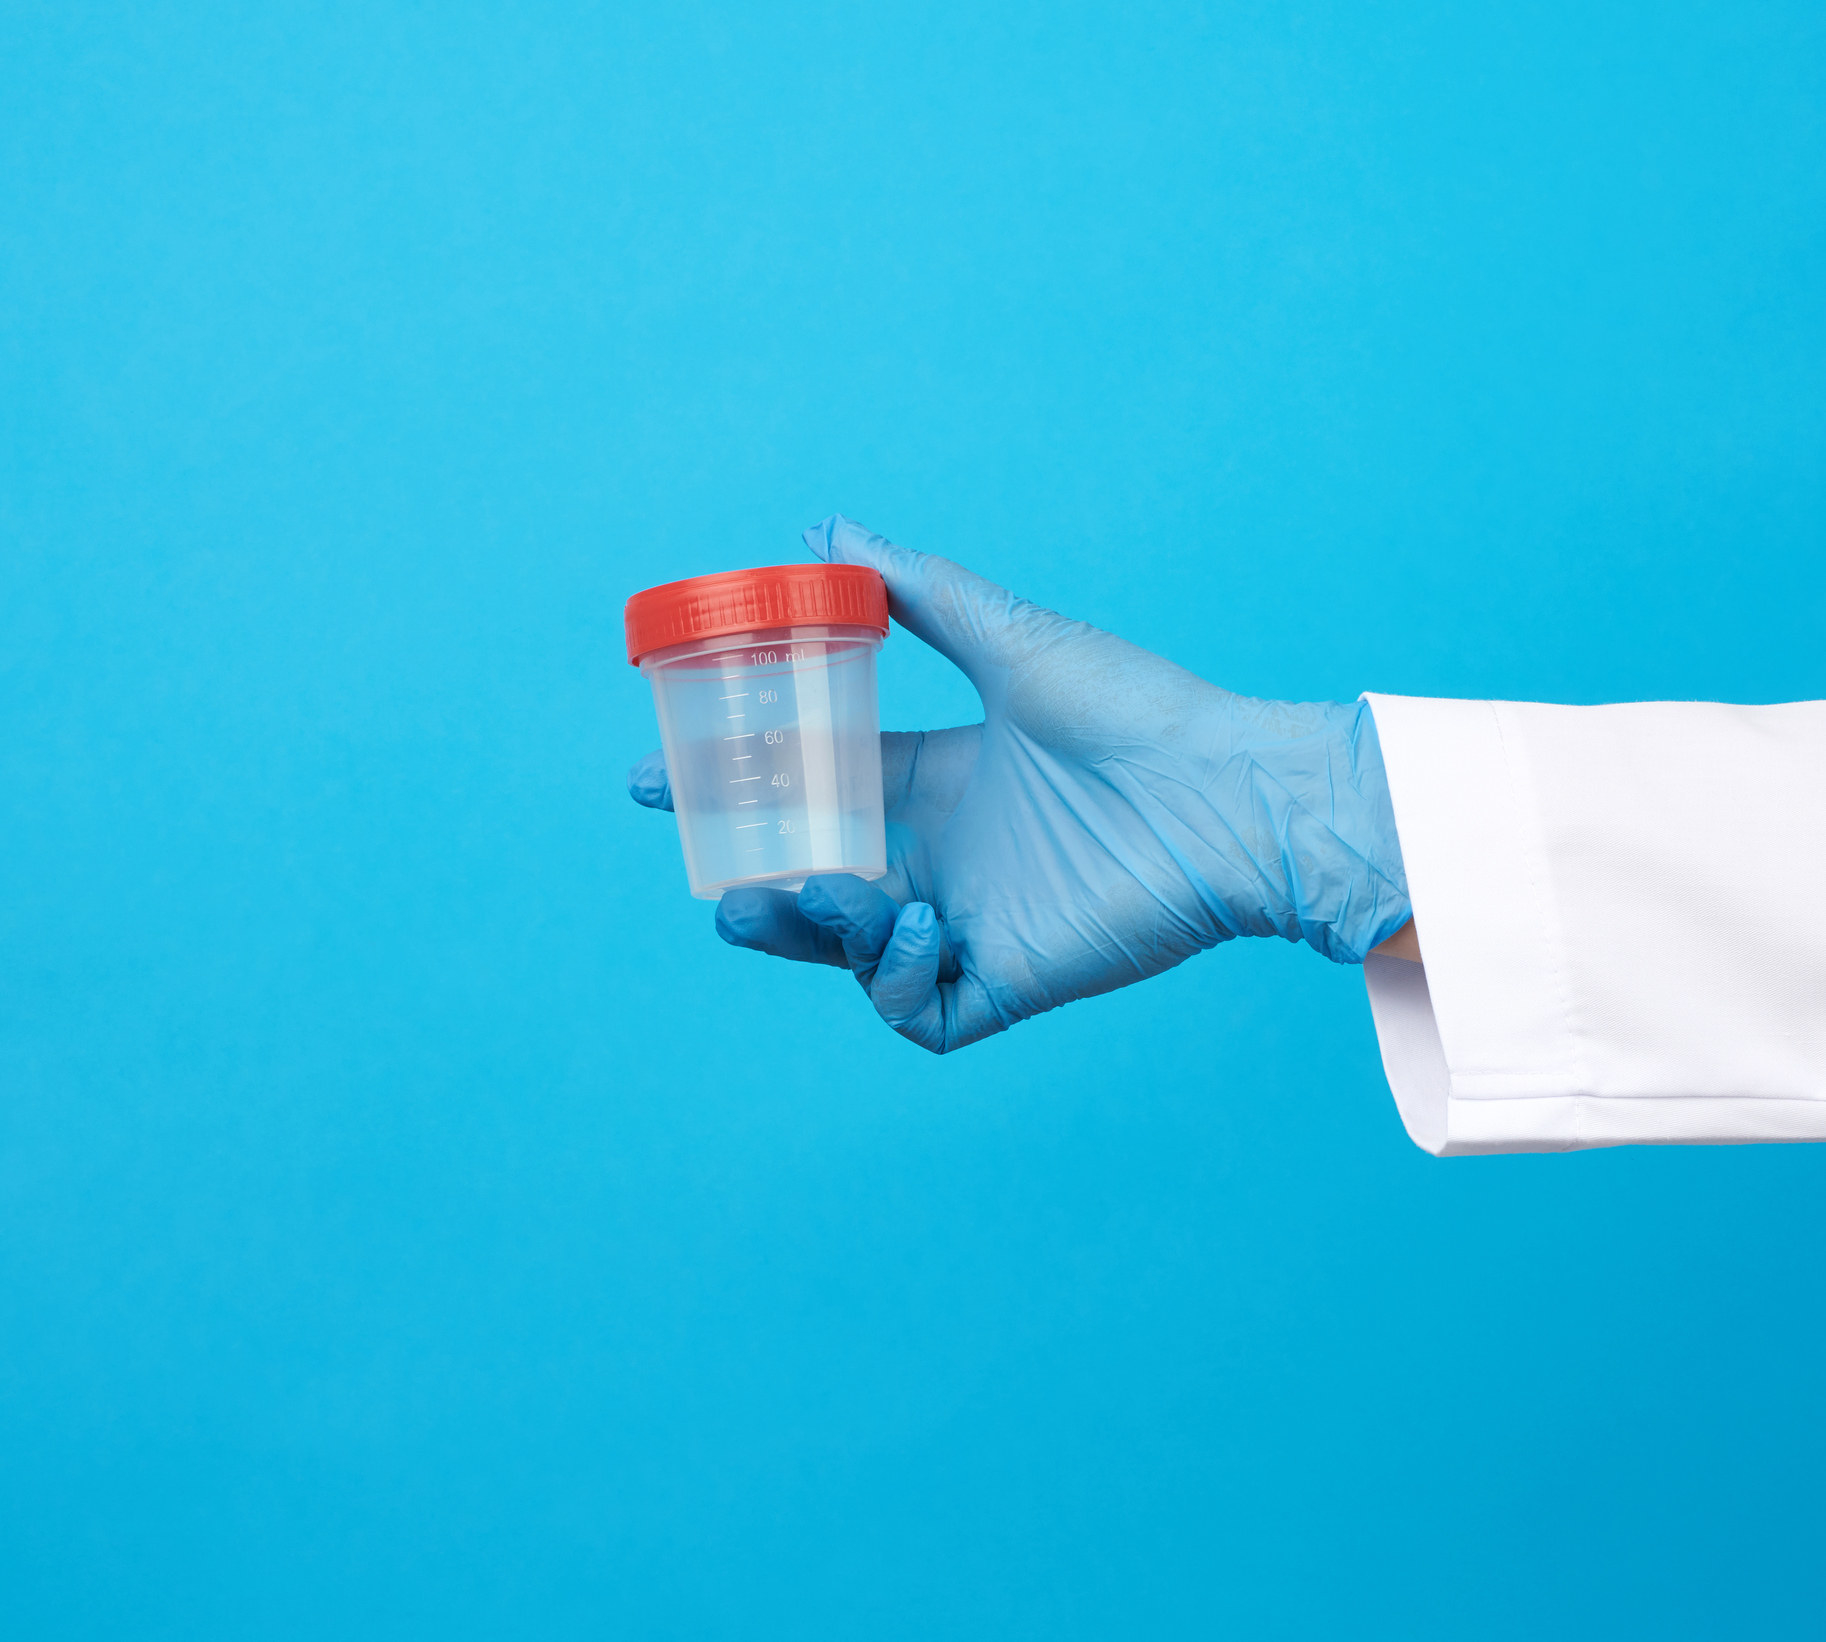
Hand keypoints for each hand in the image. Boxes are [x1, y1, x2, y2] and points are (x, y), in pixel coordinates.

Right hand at [629, 516, 1410, 1052]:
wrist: (1228, 789)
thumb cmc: (1136, 711)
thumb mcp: (1009, 640)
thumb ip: (918, 590)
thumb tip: (825, 528)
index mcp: (939, 782)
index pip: (817, 791)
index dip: (740, 787)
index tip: (656, 776)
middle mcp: (947, 856)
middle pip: (818, 884)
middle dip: (753, 883)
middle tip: (710, 870)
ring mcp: (976, 922)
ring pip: (853, 954)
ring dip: (816, 930)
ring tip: (808, 890)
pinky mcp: (1011, 979)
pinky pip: (922, 1011)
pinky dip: (900, 977)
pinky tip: (922, 919)